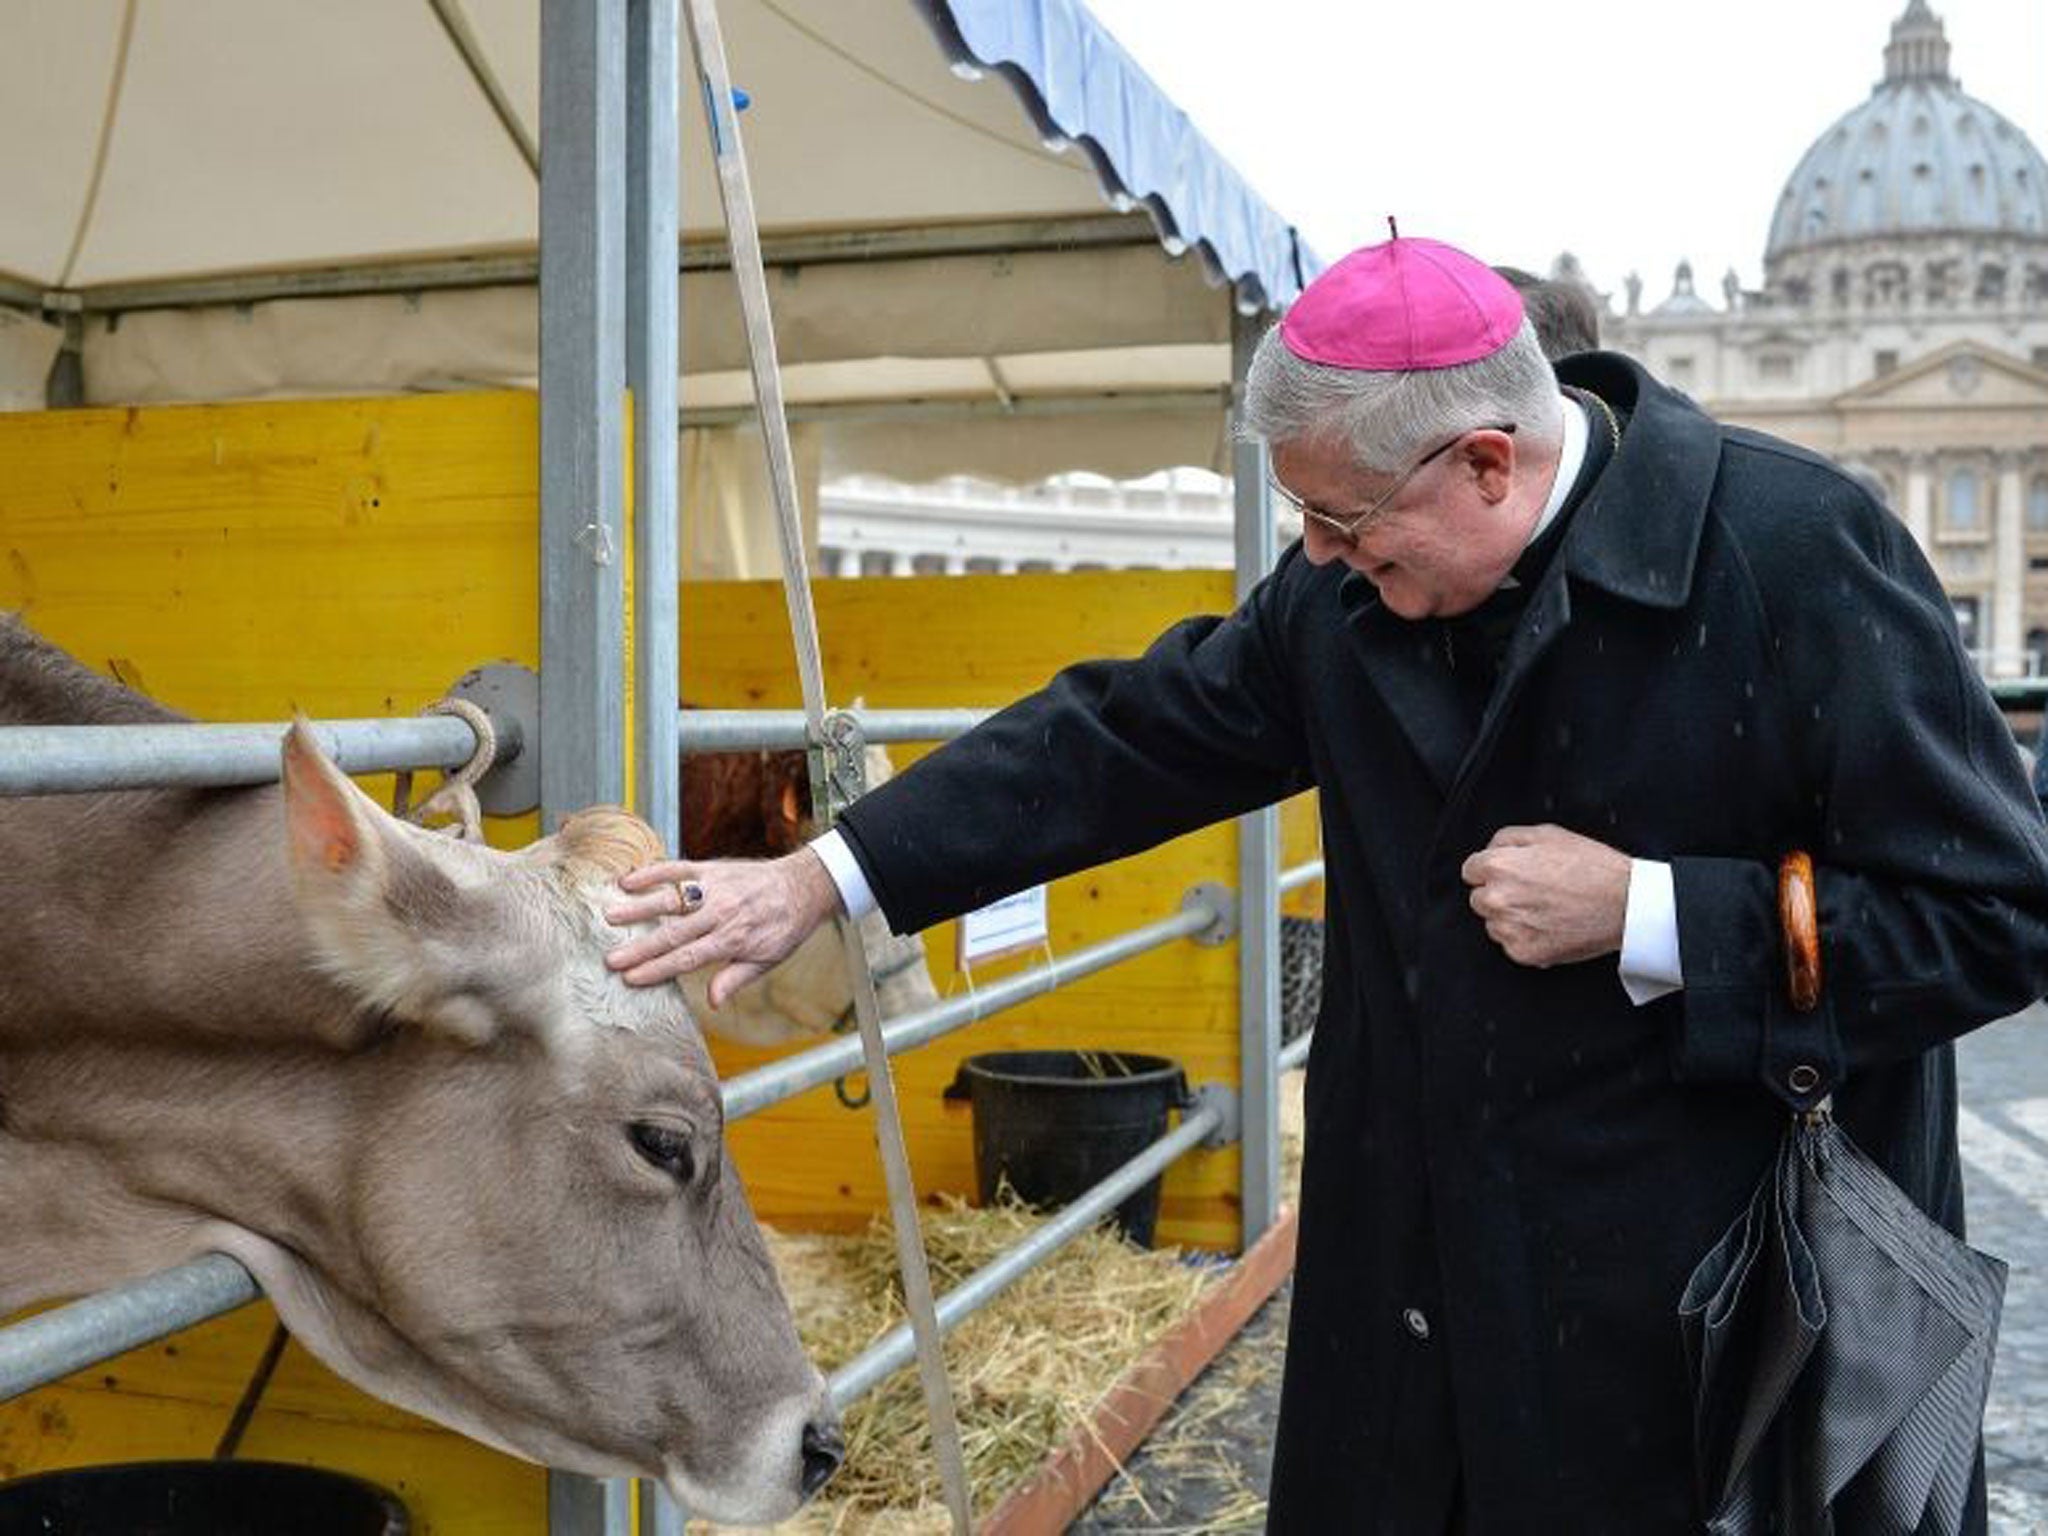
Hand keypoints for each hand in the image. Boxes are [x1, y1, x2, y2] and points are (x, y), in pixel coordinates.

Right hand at [604, 847, 843, 1004]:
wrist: (802, 886)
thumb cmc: (782, 928)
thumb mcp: (766, 960)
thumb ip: (735, 978)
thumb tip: (713, 1002)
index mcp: (732, 939)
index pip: (688, 958)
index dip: (658, 969)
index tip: (631, 978)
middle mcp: (721, 913)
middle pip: (674, 933)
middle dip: (640, 948)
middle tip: (610, 959)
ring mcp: (714, 888)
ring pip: (671, 899)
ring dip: (639, 908)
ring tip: (610, 916)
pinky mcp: (711, 868)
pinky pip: (677, 869)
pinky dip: (652, 873)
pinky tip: (627, 880)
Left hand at [1459, 824, 1630, 967]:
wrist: (1626, 904)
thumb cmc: (1592, 867)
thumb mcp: (1548, 834)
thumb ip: (1508, 839)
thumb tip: (1490, 849)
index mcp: (1499, 866)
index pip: (1470, 870)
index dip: (1491, 870)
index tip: (1509, 874)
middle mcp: (1498, 898)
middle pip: (1479, 898)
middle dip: (1499, 894)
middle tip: (1532, 892)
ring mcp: (1510, 928)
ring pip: (1493, 924)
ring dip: (1510, 918)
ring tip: (1545, 909)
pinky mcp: (1524, 952)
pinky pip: (1510, 945)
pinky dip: (1525, 938)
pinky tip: (1549, 926)